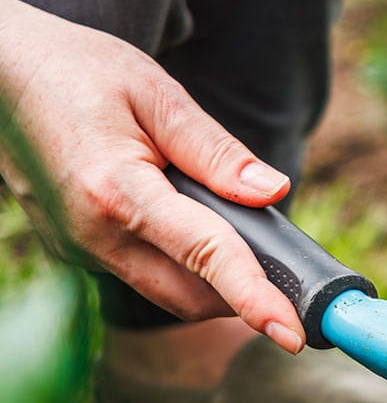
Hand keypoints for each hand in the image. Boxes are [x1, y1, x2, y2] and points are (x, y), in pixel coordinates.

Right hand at [0, 0, 305, 352]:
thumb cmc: (78, 71)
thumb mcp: (156, 94)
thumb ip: (216, 151)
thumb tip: (274, 192)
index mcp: (117, 193)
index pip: (205, 257)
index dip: (256, 298)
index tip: (294, 332)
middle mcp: (93, 236)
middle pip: (189, 295)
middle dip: (246, 297)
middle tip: (295, 278)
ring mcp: (78, 249)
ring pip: (165, 290)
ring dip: (214, 282)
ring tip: (255, 244)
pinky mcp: (74, 249)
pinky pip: (141, 271)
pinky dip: (182, 264)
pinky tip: (200, 223)